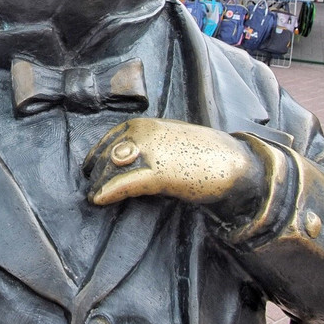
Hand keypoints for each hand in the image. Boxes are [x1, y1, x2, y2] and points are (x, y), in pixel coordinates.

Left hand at [83, 117, 265, 215]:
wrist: (233, 162)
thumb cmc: (204, 153)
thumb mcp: (169, 141)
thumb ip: (147, 146)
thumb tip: (126, 160)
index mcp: (144, 124)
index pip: (109, 139)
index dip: (96, 155)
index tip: (90, 168)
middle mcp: (142, 133)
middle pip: (107, 155)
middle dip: (98, 173)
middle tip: (93, 189)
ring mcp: (149, 151)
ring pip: (111, 169)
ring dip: (100, 185)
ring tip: (94, 198)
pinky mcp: (158, 172)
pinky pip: (124, 183)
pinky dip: (108, 192)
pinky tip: (99, 200)